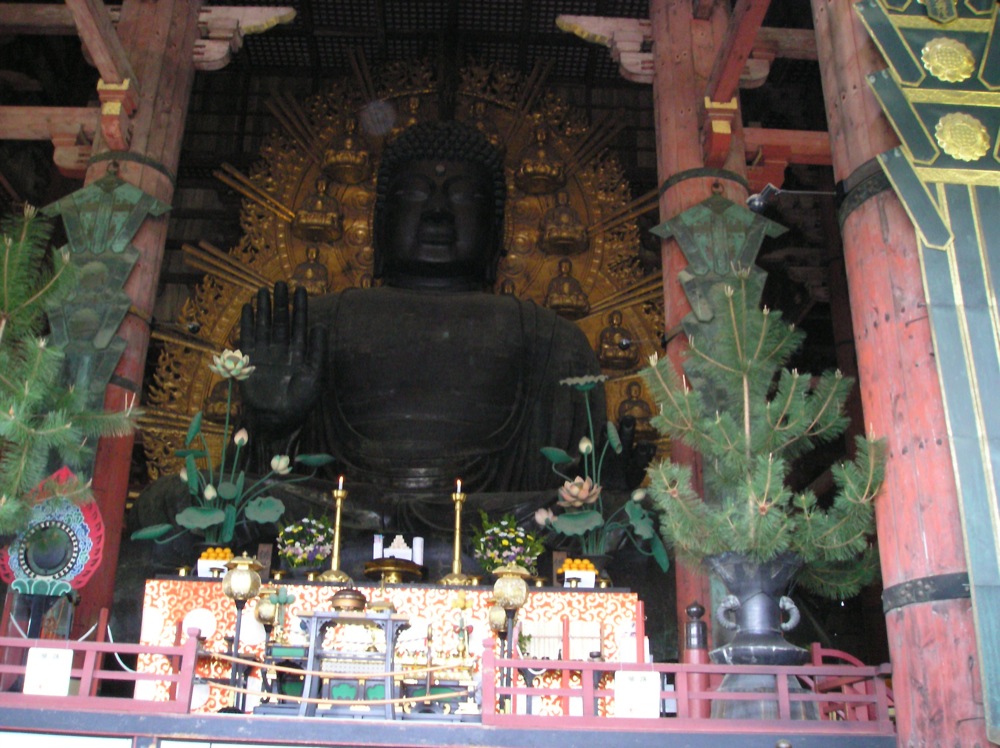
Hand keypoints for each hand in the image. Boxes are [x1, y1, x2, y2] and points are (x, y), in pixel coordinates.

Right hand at [239, 282, 324, 433]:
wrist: (277, 419)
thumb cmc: (300, 401)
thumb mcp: (314, 375)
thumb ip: (317, 350)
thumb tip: (319, 325)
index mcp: (299, 353)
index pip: (300, 325)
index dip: (300, 308)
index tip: (301, 289)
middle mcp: (282, 351)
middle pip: (281, 321)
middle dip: (281, 303)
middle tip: (280, 283)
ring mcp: (265, 354)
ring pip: (264, 326)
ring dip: (264, 309)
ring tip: (263, 291)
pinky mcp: (250, 361)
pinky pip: (248, 338)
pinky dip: (248, 323)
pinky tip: (248, 308)